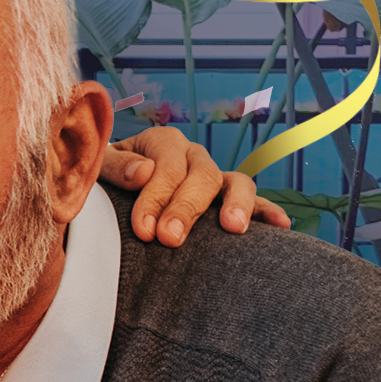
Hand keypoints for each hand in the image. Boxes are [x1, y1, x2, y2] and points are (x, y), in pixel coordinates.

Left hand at [101, 126, 290, 245]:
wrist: (111, 191)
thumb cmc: (105, 182)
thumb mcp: (99, 168)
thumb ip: (116, 167)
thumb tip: (144, 172)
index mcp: (162, 142)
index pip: (166, 167)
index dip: (156, 197)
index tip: (144, 230)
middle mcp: (192, 156)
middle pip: (201, 177)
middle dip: (186, 209)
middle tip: (170, 239)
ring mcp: (213, 177)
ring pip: (235, 183)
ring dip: (236, 205)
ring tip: (232, 228)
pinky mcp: (226, 199)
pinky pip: (255, 202)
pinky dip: (268, 212)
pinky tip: (281, 226)